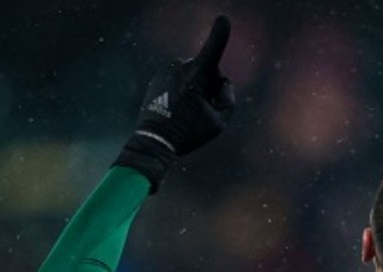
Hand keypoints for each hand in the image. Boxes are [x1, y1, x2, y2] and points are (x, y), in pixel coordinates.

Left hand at [114, 15, 235, 190]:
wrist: (153, 141)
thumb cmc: (189, 133)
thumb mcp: (220, 122)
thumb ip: (229, 97)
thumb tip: (223, 82)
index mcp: (197, 75)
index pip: (213, 49)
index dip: (220, 34)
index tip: (223, 19)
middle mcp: (180, 67)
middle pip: (208, 69)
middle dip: (210, 84)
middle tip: (202, 109)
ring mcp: (167, 70)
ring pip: (193, 74)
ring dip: (196, 87)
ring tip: (186, 112)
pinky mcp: (158, 76)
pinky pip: (179, 79)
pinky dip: (182, 90)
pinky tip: (176, 109)